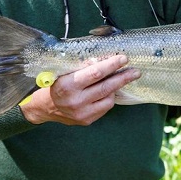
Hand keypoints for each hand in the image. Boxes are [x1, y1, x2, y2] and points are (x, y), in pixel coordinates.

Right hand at [19, 55, 140, 125]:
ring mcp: (81, 113)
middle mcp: (75, 101)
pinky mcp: (87, 121)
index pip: (95, 73)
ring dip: (115, 88)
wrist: (44, 108)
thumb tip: (105, 58)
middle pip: (105, 87)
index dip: (111, 65)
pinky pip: (105, 107)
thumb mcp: (64, 72)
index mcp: (67, 85)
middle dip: (123, 78)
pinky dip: (108, 98)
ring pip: (108, 99)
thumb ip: (82, 67)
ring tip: (120, 80)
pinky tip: (107, 92)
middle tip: (135, 71)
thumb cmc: (56, 84)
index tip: (123, 58)